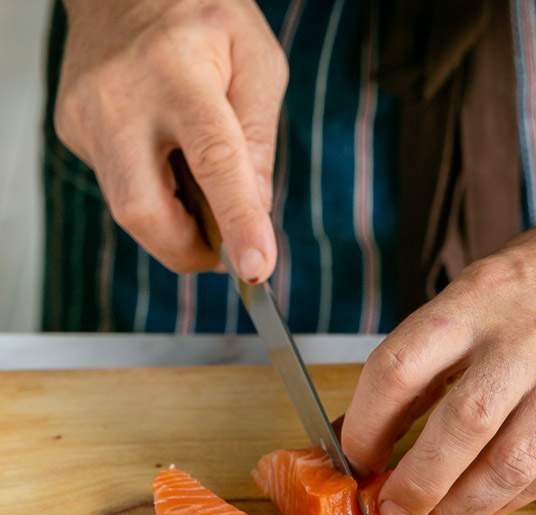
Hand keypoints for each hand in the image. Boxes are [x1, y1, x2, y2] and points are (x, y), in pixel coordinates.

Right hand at [56, 0, 287, 281]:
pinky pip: (118, 187)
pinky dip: (153, 193)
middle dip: (188, 251)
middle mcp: (122, 97)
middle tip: (223, 252)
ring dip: (173, 226)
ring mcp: (87, 116)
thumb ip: (261, 139)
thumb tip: (257, 212)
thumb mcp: (257, 61)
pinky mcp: (72, 130)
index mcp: (179, 71)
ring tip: (199, 194)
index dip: (236, 221)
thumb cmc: (201, 16)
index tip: (256, 267)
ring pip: (127, 211)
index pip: (213, 160)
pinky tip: (163, 156)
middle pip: (145, 209)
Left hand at [341, 200, 535, 514]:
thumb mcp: (480, 288)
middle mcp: (524, 339)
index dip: (366, 424)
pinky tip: (479, 512)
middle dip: (416, 484)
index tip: (354, 457)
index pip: (400, 367)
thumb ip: (431, 354)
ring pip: (510, 465)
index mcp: (478, 299)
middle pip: (459, 426)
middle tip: (388, 514)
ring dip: (460, 511)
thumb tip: (370, 424)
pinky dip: (505, 502)